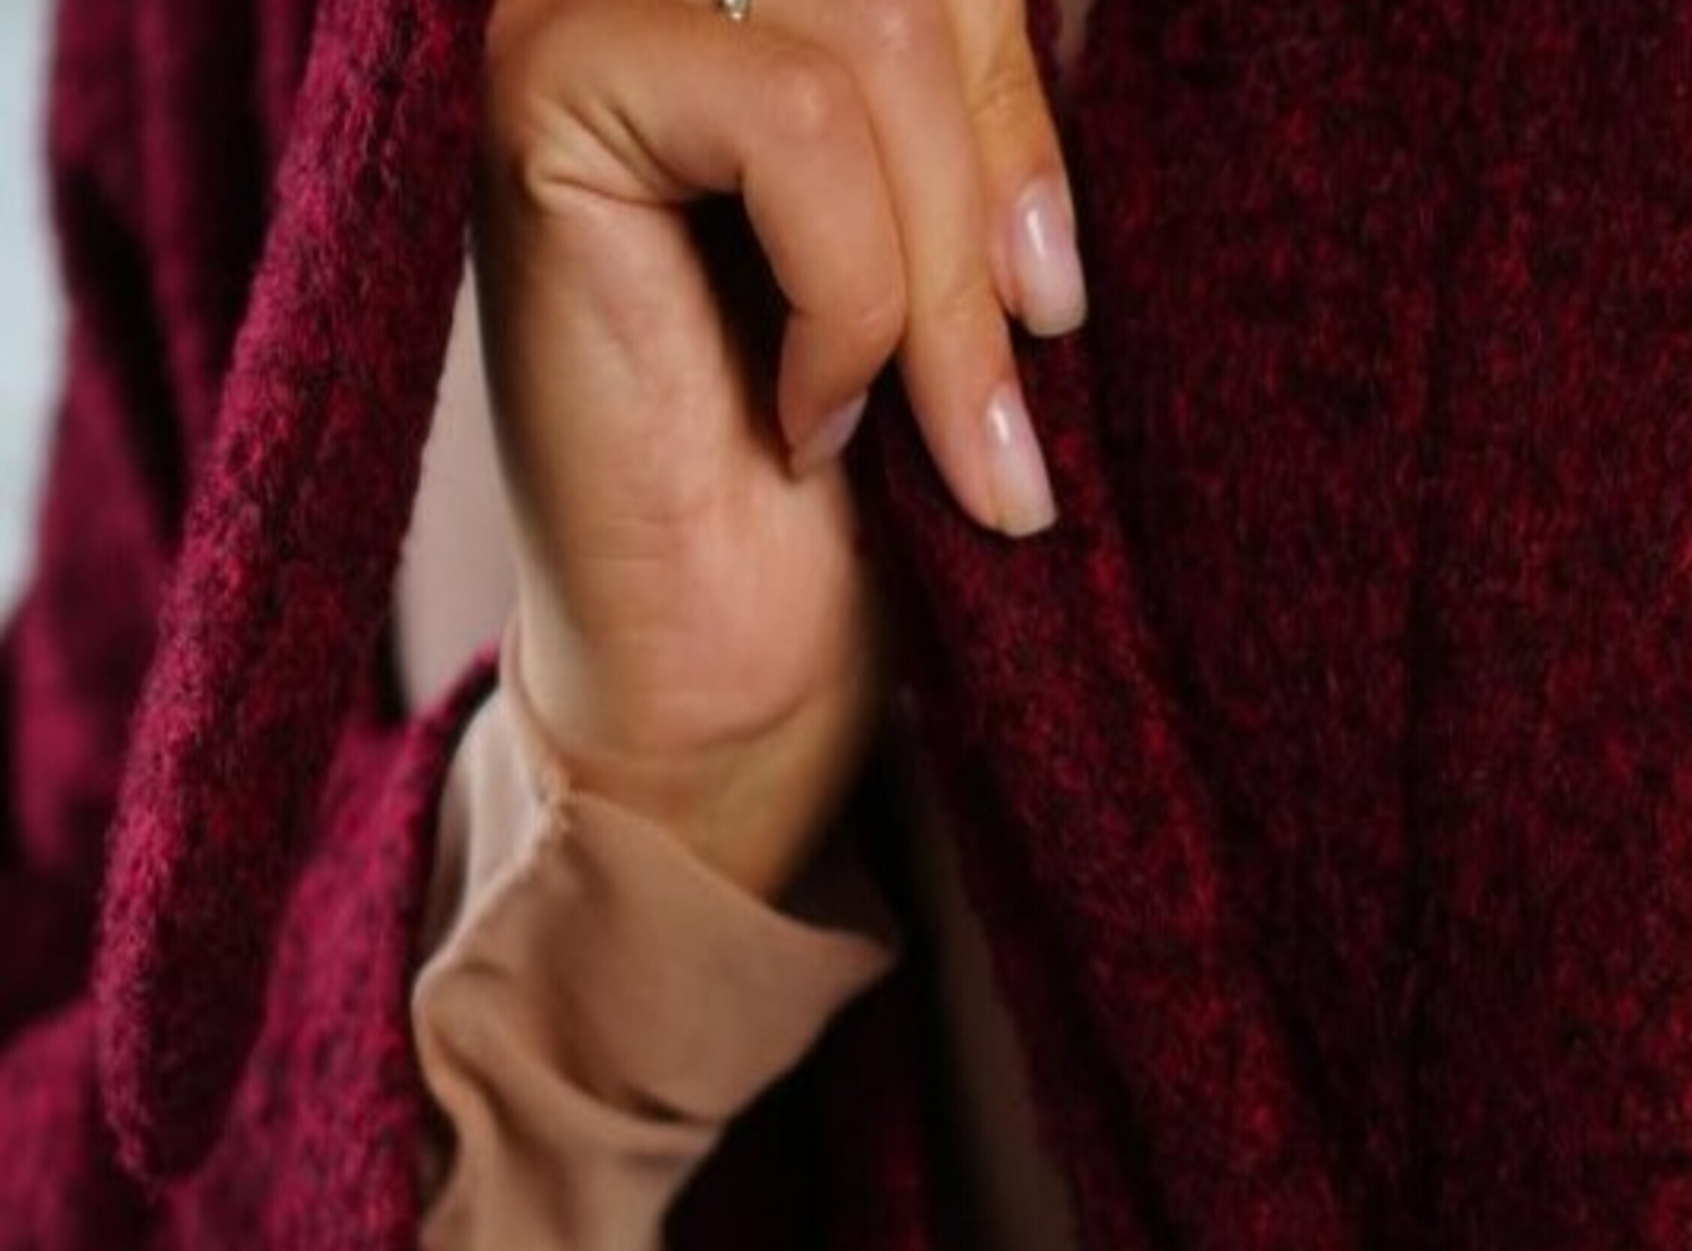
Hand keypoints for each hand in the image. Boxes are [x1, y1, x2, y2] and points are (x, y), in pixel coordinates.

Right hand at [475, 0, 1086, 894]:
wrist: (717, 688)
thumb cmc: (839, 500)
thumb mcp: (952, 260)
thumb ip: (974, 106)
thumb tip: (1095, 5)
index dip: (1024, 104)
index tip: (1053, 304)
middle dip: (991, 195)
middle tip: (1014, 398)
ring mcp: (579, 15)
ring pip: (872, 30)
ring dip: (937, 273)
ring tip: (937, 437)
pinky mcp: (543, 97)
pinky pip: (791, 115)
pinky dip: (847, 290)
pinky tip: (811, 420)